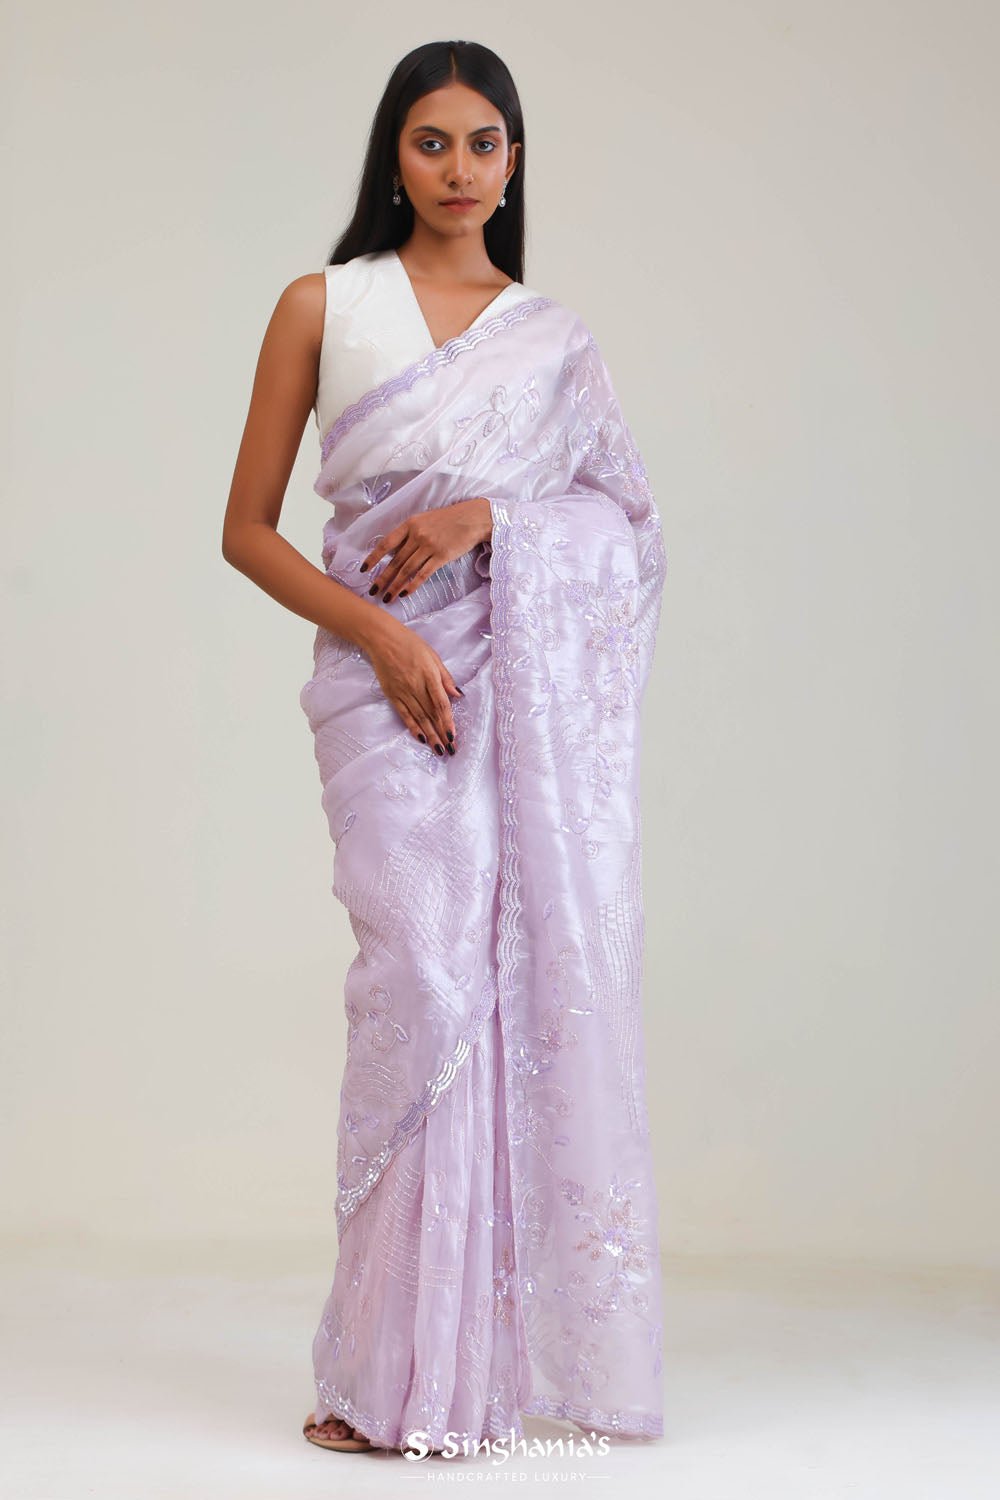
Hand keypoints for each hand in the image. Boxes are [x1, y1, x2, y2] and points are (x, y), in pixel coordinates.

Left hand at [360, 497, 491, 602]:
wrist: (472, 518)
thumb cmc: (448, 520)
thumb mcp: (424, 520)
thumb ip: (409, 534)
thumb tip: (394, 553)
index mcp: (410, 524)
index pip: (386, 543)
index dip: (374, 557)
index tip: (364, 569)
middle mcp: (417, 535)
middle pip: (395, 561)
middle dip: (382, 578)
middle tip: (373, 591)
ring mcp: (429, 546)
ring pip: (407, 570)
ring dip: (395, 585)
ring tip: (387, 597)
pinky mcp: (442, 556)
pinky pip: (423, 574)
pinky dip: (412, 585)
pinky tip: (404, 593)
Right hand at [363, 617, 462, 755]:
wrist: (382, 640)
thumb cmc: (410, 644)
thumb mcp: (433, 656)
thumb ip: (445, 677)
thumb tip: (458, 695)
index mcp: (429, 675)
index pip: (441, 704)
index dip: (447, 722)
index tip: (453, 736)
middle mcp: (416, 686)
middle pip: (431, 715)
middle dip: (441, 734)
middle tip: (450, 750)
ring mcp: (403, 692)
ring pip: (419, 718)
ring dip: (430, 735)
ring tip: (438, 750)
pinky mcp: (392, 695)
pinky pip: (404, 714)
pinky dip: (413, 727)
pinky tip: (421, 738)